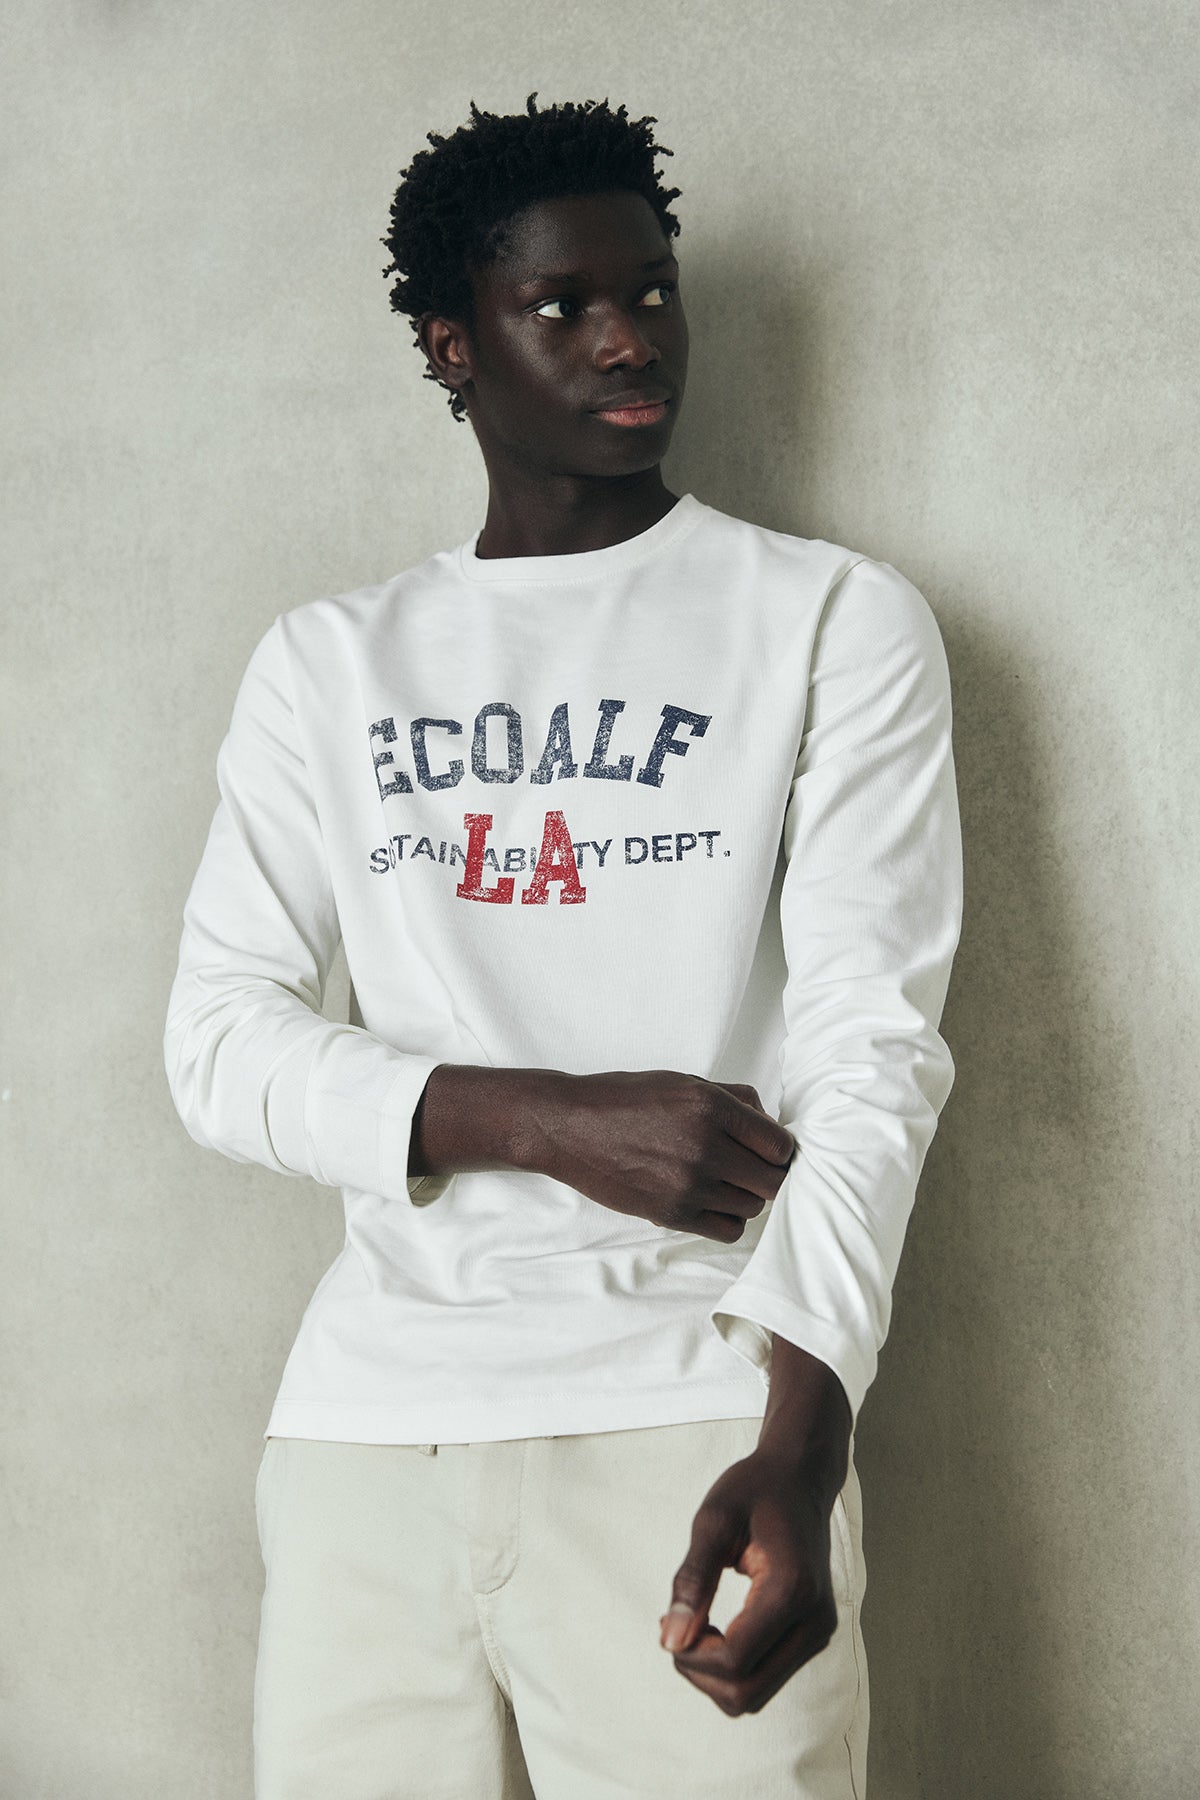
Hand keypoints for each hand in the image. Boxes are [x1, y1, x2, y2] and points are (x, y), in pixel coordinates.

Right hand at [534, 1071, 793, 1242]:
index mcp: (710, 1106)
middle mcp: (704, 1146)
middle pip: (773, 1181)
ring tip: (722, 1180)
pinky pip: (729, 1230)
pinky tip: (711, 1201)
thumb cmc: (626, 1099)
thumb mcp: (683, 1082)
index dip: (781, 1150)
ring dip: (746, 1196)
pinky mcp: (672, 1214)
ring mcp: (688, 1184)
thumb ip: (734, 1099)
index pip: (779, 1145)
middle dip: (769, 1175)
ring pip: (753, 1206)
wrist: (570, 1127)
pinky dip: (728, 1218)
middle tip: (752, 1168)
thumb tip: (771, 1125)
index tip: (770, 1150)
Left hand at [658, 1446, 839, 1714]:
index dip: (690, 1653)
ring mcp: (819, 1633)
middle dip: (698, 1671)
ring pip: (755, 1695)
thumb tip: (669, 1642)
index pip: (735, 1659)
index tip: (666, 1617)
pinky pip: (764, 1679)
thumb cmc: (754, 1490)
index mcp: (794, 1589)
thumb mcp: (713, 1520)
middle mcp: (815, 1621)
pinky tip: (712, 1628)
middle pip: (746, 1692)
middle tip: (675, 1624)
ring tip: (692, 1623)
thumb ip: (692, 1580)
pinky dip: (731, 1668)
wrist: (799, 1477)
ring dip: (713, 1675)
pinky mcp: (812, 1636)